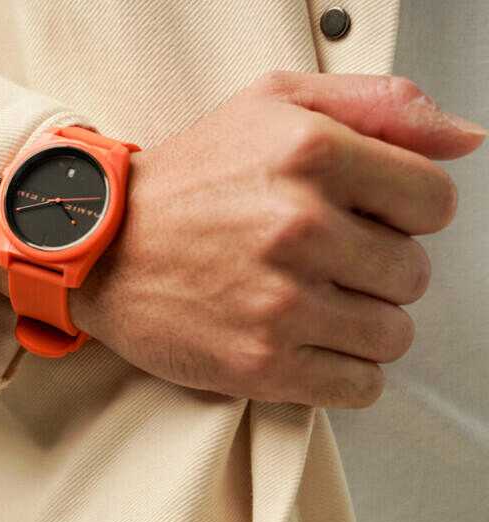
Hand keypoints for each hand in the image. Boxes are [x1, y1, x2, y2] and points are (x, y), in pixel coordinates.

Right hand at [69, 71, 486, 407]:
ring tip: (315, 308)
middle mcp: (300, 228)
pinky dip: (346, 375)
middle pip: (413, 276)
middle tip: (328, 267)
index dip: (405, 217)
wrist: (100, 249)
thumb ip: (377, 106)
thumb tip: (465, 140)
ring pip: (392, 337)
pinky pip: (358, 388)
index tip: (369, 223)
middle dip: (378, 274)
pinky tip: (310, 347)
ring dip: (363, 326)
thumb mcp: (271, 104)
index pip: (434, 203)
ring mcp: (280, 303)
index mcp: (312, 154)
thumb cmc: (183, 182)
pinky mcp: (260, 365)